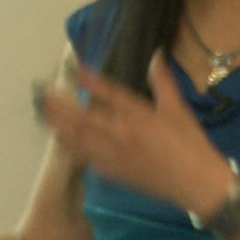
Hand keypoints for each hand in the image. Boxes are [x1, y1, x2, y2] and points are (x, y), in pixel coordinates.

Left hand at [39, 52, 230, 212]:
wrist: (196, 184)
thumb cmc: (190, 144)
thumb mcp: (178, 109)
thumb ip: (163, 81)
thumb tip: (157, 55)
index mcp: (138, 116)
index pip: (109, 93)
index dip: (90, 79)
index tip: (74, 68)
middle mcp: (120, 134)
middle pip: (82, 118)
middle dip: (60, 106)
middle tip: (43, 94)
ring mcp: (114, 155)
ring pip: (78, 139)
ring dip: (59, 126)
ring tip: (44, 115)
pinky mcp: (113, 173)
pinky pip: (86, 158)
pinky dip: (72, 148)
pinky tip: (62, 141)